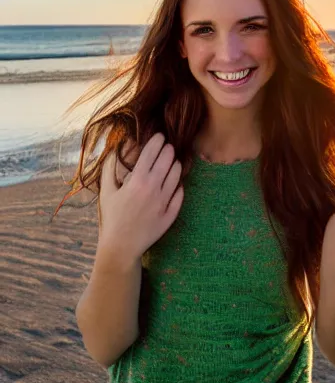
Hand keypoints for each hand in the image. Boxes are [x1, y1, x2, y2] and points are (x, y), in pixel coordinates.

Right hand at [98, 133, 183, 259]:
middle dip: (169, 150)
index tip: (160, 136)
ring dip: (176, 165)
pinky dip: (179, 185)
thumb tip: (112, 151)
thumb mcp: (106, 192)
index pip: (152, 152)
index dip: (157, 141)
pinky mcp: (171, 213)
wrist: (122, 246)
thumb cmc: (112, 218)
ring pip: (177, 175)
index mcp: (137, 180)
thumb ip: (108, 169)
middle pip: (168, 160)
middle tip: (168, 147)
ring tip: (173, 162)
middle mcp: (153, 188)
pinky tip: (176, 182)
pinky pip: (180, 194)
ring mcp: (164, 201)